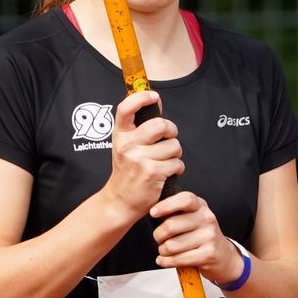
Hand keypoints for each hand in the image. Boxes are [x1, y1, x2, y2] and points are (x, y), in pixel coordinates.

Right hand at [102, 89, 183, 215]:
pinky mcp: (153, 173)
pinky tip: (166, 173)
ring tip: (164, 161)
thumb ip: (140, 124)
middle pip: (161, 125)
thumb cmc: (128, 169)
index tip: (153, 97)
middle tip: (168, 140)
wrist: (121, 200)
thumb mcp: (127, 144)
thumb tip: (156, 99)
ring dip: (175, 154)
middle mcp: (127, 145)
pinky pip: (177, 163)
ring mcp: (139, 159)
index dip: (141, 97)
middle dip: (172, 132)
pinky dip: (176, 168)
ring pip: (174, 146)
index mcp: (120, 135)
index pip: (126, 108)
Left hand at [148, 191, 241, 282]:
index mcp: (200, 206)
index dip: (165, 205)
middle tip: (159, 238)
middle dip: (158, 235)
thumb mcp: (192, 217)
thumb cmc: (201, 235)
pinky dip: (166, 261)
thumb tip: (154, 211)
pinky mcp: (208, 254)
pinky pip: (178, 259)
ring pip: (171, 245)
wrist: (222, 255)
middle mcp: (207, 219)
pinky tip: (165, 260)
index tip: (153, 212)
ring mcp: (209, 236)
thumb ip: (176, 212)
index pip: (184, 199)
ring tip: (165, 250)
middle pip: (171, 225)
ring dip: (162, 250)